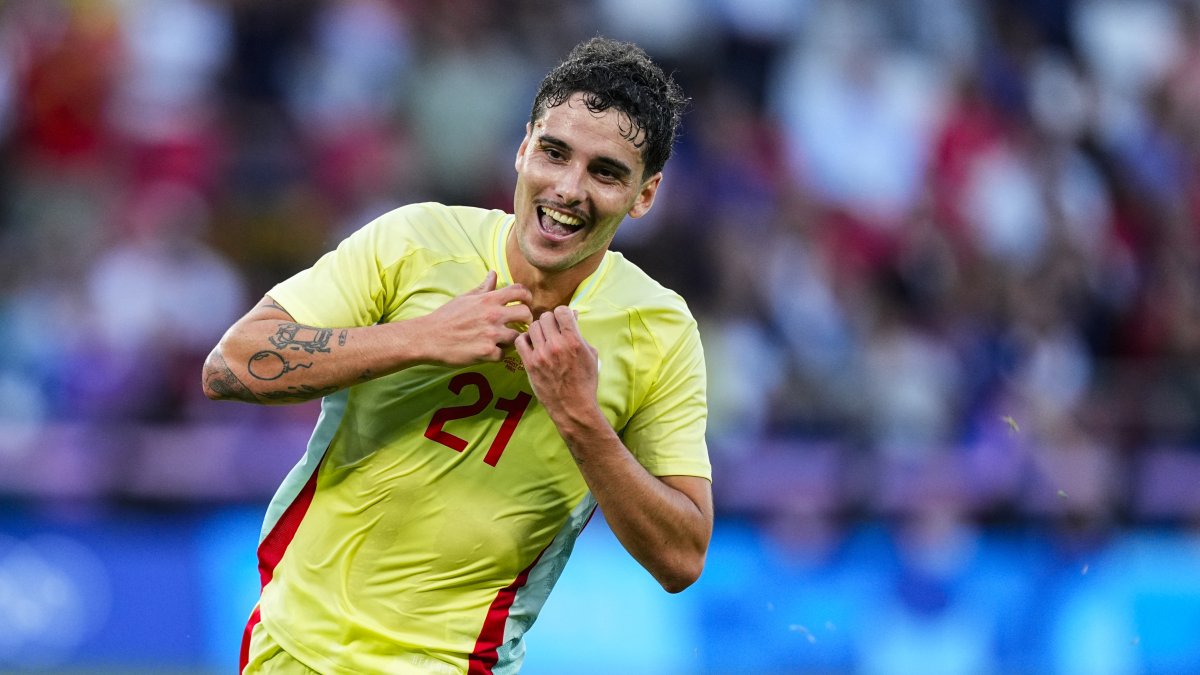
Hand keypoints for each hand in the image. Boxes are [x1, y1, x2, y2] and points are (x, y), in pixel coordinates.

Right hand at [419, 271, 532, 365]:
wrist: (428, 337)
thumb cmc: (446, 317)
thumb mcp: (465, 298)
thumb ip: (484, 288)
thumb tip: (494, 273)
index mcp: (488, 300)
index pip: (520, 291)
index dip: (527, 296)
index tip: (526, 303)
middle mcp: (493, 315)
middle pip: (526, 314)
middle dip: (526, 319)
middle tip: (521, 324)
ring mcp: (491, 334)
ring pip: (518, 336)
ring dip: (513, 339)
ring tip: (504, 341)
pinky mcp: (487, 353)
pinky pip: (504, 355)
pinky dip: (498, 355)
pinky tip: (489, 352)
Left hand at [515, 306, 602, 431]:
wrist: (573, 406)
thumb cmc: (585, 381)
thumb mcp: (590, 354)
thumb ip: (580, 334)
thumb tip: (572, 315)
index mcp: (574, 341)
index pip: (562, 311)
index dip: (562, 313)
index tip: (563, 320)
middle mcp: (557, 345)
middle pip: (546, 317)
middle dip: (550, 321)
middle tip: (553, 330)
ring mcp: (541, 354)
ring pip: (533, 326)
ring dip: (538, 329)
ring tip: (543, 337)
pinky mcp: (530, 364)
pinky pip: (520, 341)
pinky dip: (525, 339)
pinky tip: (532, 345)